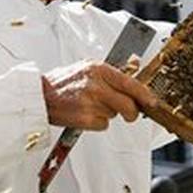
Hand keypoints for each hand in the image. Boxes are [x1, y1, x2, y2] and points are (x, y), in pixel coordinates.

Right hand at [41, 59, 158, 130]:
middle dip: (132, 112)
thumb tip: (134, 70)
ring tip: (90, 105)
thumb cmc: (64, 82)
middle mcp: (95, 85)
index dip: (144, 95)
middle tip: (129, 114)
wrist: (40, 96)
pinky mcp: (84, 119)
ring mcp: (90, 103)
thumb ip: (111, 72)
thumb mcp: (87, 68)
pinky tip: (84, 114)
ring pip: (114, 114)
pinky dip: (97, 123)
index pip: (130, 83)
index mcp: (98, 69)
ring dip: (107, 113)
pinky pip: (103, 125)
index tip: (152, 102)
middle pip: (127, 104)